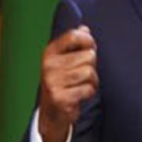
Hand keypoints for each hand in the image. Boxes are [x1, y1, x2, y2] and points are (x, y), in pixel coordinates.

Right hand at [37, 25, 97, 141]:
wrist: (52, 113)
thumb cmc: (63, 82)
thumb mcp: (66, 60)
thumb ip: (76, 44)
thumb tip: (85, 28)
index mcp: (50, 53)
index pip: (74, 35)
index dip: (88, 40)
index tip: (90, 47)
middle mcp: (49, 65)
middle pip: (88, 56)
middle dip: (91, 66)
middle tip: (82, 75)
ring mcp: (53, 82)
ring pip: (89, 72)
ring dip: (92, 81)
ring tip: (82, 85)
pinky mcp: (60, 98)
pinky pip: (88, 88)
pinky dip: (89, 92)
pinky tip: (80, 95)